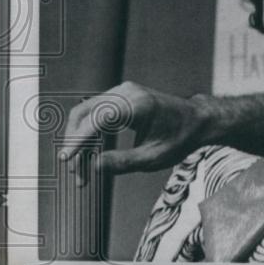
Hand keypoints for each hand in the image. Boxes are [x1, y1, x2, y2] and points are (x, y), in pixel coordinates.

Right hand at [61, 81, 209, 184]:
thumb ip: (124, 162)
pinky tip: (88, 154)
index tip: (66, 159)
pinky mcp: (119, 95)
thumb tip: (94, 166)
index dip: (78, 139)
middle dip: (75, 143)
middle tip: (76, 173)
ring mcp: (122, 90)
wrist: (196, 120)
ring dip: (78, 139)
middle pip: (84, 114)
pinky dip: (87, 132)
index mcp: (138, 104)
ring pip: (85, 113)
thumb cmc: (180, 138)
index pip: (98, 119)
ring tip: (81, 169)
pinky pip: (94, 112)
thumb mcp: (155, 157)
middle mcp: (127, 92)